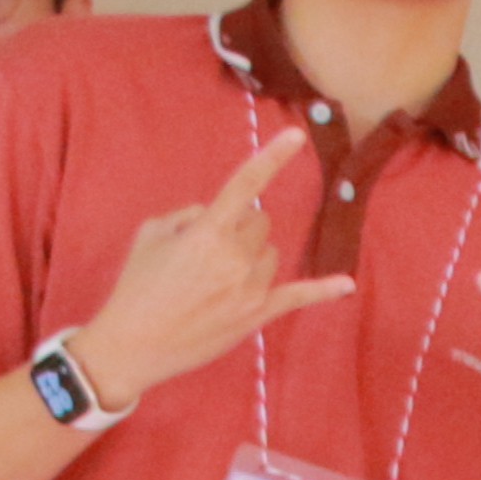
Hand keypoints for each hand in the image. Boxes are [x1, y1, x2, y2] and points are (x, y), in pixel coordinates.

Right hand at [65, 130, 354, 405]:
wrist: (133, 344)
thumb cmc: (137, 286)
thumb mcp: (151, 233)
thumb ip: (189, 215)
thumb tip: (216, 215)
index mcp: (208, 232)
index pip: (246, 184)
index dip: (273, 157)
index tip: (296, 135)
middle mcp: (235, 258)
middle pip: (259, 222)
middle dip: (239, 229)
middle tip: (207, 255)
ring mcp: (250, 289)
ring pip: (270, 254)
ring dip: (251, 258)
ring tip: (215, 283)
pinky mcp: (257, 315)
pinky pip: (298, 296)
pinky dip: (324, 289)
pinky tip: (347, 284)